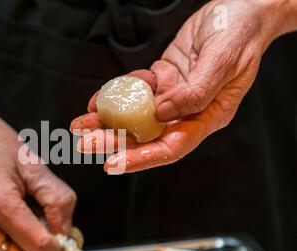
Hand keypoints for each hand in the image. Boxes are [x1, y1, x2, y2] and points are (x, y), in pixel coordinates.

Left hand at [71, 0, 281, 172]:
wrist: (240, 7)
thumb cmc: (240, 33)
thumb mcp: (224, 61)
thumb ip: (195, 92)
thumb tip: (161, 114)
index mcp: (208, 116)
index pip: (172, 147)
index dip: (141, 158)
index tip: (113, 163)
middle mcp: (187, 111)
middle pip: (147, 135)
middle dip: (114, 141)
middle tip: (85, 143)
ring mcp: (173, 95)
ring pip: (135, 115)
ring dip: (107, 120)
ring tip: (80, 124)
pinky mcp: (163, 79)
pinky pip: (135, 90)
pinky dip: (115, 94)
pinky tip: (96, 100)